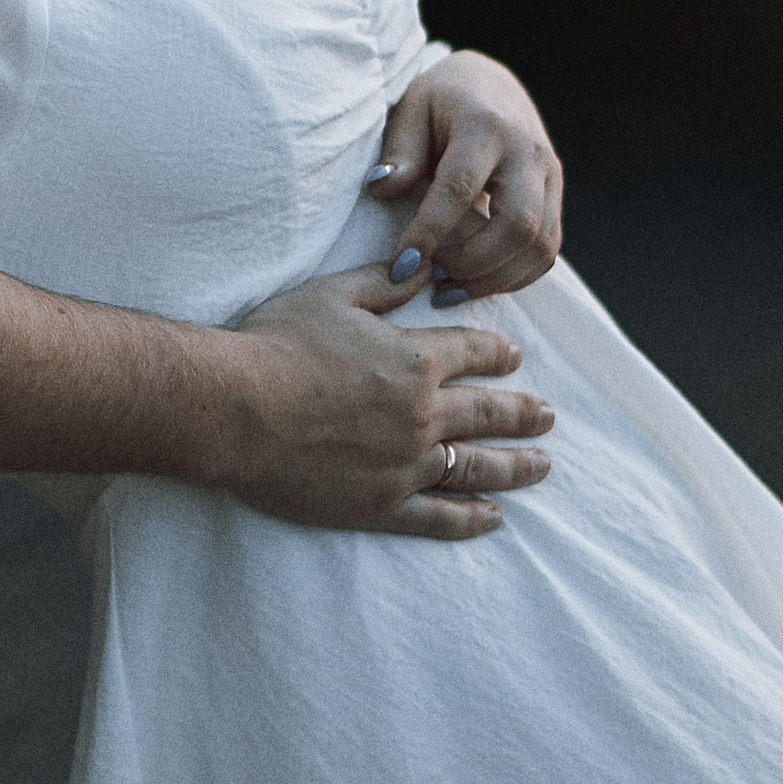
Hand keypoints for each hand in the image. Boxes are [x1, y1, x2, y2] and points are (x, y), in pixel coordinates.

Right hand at [224, 264, 553, 541]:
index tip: (514, 359)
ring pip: (477, 468)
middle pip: (490, 414)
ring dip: (516, 466)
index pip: (474, 354)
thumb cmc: (275, 345)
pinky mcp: (380, 506)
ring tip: (541, 465)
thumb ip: (383, 282)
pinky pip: (440, 517)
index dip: (498, 355)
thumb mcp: (330, 296)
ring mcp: (405, 465)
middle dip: (524, 414)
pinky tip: (494, 517)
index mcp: (413, 360)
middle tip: (549, 417)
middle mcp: (421, 415)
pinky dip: (471, 517)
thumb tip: (422, 266)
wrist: (234, 408)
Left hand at [365, 51, 563, 305]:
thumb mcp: (411, 110)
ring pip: (540, 246)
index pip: (460, 187)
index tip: (401, 265)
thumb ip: (399, 151)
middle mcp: (527, 151)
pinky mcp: (556, 196)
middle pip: (518, 225)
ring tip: (449, 289)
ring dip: (495, 279)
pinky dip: (514, 277)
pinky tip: (476, 282)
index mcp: (486, 125)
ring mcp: (550, 175)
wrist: (489, 83)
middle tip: (430, 276)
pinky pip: (548, 251)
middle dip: (473, 264)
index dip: (430, 231)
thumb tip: (380, 188)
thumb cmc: (441, 100)